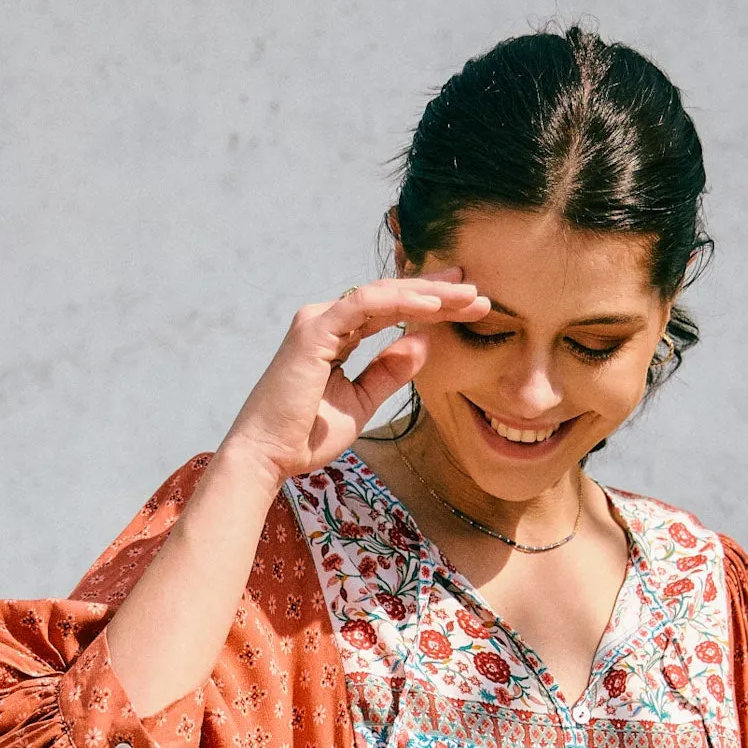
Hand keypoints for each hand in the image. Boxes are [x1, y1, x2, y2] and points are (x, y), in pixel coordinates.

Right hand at [216, 272, 488, 484]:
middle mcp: (327, 320)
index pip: (391, 311)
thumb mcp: (361, 401)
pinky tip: (434, 305)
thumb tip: (423, 343)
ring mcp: (319, 321)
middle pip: (391, 297)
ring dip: (428, 293)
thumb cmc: (307, 435)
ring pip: (383, 295)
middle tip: (477, 291)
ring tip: (467, 296)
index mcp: (336, 335)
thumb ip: (389, 370)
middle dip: (437, 292)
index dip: (430, 305)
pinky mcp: (315, 330)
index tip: (467, 306)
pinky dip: (400, 302)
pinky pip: (365, 305)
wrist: (269, 456)